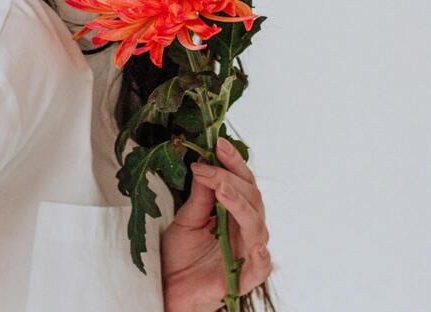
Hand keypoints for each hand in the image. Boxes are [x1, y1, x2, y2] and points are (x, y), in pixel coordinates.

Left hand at [160, 138, 273, 311]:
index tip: (218, 143)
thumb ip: (200, 196)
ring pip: (256, 224)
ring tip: (222, 189)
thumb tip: (205, 164)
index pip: (242, 182)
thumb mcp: (186, 218)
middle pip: (252, 197)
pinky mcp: (243, 279)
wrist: (169, 288)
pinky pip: (260, 268)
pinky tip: (256, 246)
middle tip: (208, 167)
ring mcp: (247, 252)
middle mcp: (245, 229)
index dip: (234, 161)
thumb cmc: (179, 254)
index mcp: (234, 212)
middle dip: (231, 178)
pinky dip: (261, 257)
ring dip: (240, 204)